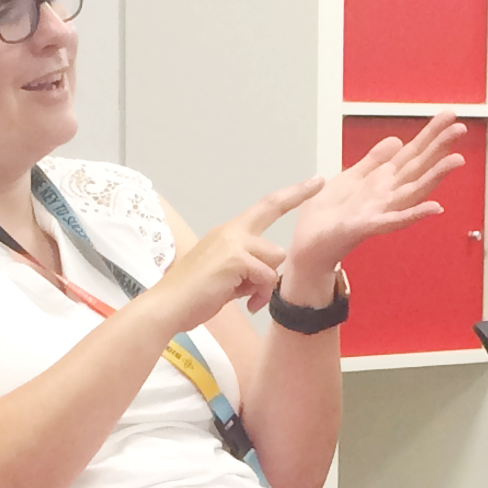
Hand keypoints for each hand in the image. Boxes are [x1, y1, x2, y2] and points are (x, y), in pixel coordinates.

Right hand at [148, 182, 312, 326]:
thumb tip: (267, 277)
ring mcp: (233, 243)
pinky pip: (266, 277)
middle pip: (275, 224)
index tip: (315, 181)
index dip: (292, 194)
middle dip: (292, 217)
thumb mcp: (226, 278)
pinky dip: (259, 295)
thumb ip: (248, 270)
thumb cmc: (193, 296)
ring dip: (266, 283)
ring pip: (275, 258)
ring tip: (247, 298)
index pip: (265, 207)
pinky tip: (245, 304)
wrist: (168, 305)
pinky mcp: (236, 259)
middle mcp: (232, 232)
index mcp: (228, 233)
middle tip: (319, 182)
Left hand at [278, 114, 466, 300]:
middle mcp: (386, 195)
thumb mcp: (351, 177)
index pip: (411, 152)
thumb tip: (397, 140)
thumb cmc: (327, 217)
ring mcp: (380, 211)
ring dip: (435, 176)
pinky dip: (414, 214)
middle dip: (439, 147)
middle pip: (418, 166)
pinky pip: (394, 220)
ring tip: (455, 161)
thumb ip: (374, 160)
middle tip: (460, 129)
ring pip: (414, 190)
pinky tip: (434, 207)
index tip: (448, 117)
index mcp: (381, 180)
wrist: (309, 246)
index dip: (430, 134)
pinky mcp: (366, 227)